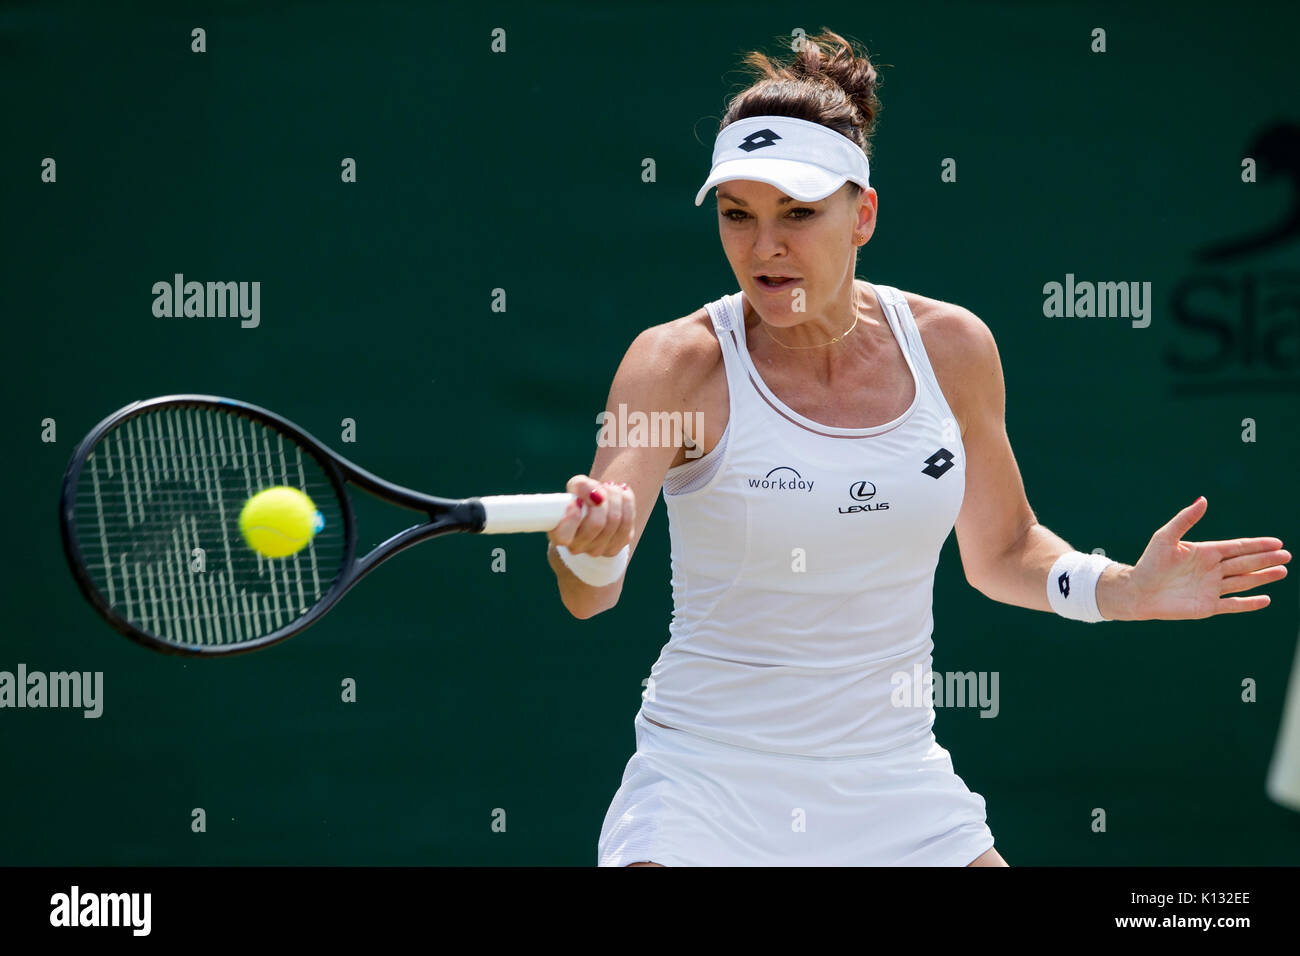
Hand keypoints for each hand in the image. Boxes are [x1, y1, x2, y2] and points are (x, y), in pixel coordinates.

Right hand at [547, 475, 635, 557]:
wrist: (597, 511)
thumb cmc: (581, 500)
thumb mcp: (575, 488)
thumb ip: (580, 486)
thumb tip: (596, 494)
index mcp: (559, 535)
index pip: (562, 535)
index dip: (572, 518)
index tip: (577, 500)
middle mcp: (577, 546)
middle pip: (596, 524)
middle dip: (602, 499)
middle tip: (601, 486)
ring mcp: (597, 549)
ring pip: (614, 521)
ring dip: (615, 497)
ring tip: (611, 487)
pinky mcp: (616, 546)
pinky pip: (627, 523)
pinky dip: (627, 503)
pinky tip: (622, 493)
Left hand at [1127, 497, 1288, 619]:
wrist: (1136, 591)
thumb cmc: (1149, 562)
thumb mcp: (1166, 537)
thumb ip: (1185, 519)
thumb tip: (1203, 499)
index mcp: (1205, 552)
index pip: (1237, 547)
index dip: (1257, 545)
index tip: (1277, 542)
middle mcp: (1212, 570)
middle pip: (1245, 563)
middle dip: (1266, 559)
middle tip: (1287, 555)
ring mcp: (1211, 588)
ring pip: (1243, 582)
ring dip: (1262, 577)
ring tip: (1282, 571)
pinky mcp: (1207, 607)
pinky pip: (1232, 604)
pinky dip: (1248, 604)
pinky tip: (1265, 599)